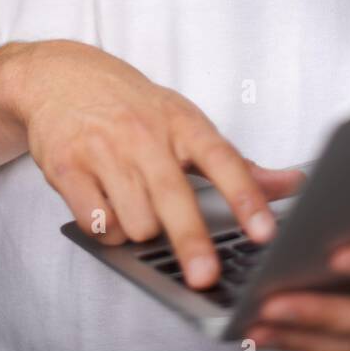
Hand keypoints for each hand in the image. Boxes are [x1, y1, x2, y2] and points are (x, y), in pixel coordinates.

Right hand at [11, 39, 304, 287]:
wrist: (60, 75)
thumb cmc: (131, 102)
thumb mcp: (184, 119)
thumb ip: (236, 161)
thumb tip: (289, 184)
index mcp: (180, 122)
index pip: (221, 159)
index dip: (245, 196)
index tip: (264, 231)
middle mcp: (143, 134)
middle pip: (173, 196)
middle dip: (191, 240)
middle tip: (205, 275)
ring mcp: (103, 149)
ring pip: (135, 219)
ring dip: (141, 231)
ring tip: (137, 209)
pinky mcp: (67, 167)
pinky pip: (96, 221)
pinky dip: (107, 229)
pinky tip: (108, 208)